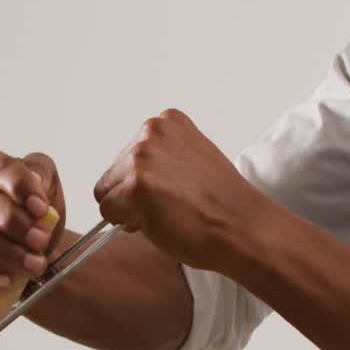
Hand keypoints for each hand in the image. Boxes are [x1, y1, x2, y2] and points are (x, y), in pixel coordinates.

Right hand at [0, 148, 66, 294]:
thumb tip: (35, 180)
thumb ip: (42, 173)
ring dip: (4, 252)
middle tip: (41, 240)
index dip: (20, 186)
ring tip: (34, 264)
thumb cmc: (33, 211)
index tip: (42, 208)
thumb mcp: (46, 185)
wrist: (33, 246)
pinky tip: (6, 281)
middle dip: (15, 223)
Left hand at [94, 109, 269, 271]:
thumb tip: (130, 179)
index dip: (146, 182)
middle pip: (114, 173)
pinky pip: (108, 212)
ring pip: (108, 192)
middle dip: (133, 195)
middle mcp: (150, 132)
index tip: (174, 190)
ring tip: (167, 214)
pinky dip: (128, 224)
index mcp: (167, 122)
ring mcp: (140, 158)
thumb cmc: (223, 203)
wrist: (241, 226)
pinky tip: (160, 222)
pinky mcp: (133, 187)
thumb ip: (162, 160)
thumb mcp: (192, 159)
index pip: (129, 156)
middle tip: (171, 207)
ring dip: (130, 210)